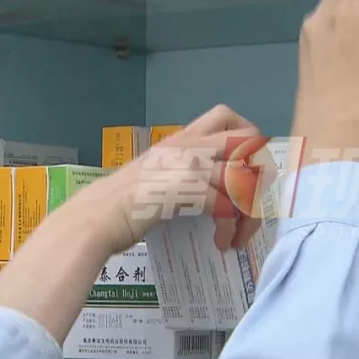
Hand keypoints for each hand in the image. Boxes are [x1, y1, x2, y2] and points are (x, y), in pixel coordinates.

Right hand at [104, 104, 268, 252]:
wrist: (97, 216)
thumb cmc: (122, 201)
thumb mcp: (156, 171)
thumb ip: (182, 168)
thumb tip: (211, 186)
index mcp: (183, 139)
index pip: (227, 116)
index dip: (248, 138)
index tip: (246, 168)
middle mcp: (191, 146)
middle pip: (249, 142)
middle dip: (260, 174)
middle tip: (252, 203)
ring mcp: (191, 165)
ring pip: (244, 180)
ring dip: (249, 214)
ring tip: (238, 235)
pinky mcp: (189, 190)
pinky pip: (229, 207)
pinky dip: (230, 229)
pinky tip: (221, 242)